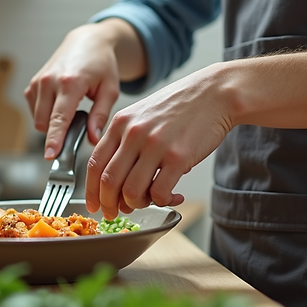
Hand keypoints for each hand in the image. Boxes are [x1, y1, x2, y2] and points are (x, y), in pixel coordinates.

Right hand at [25, 19, 144, 158]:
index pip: (59, 118)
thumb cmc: (101, 64)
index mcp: (70, 83)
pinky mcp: (32, 84)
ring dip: (52, 124)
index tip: (50, 156)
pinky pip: (35, 111)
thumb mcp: (110, 90)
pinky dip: (46, 115)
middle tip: (77, 127)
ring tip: (72, 111)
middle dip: (57, 134)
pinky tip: (61, 105)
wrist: (86, 41)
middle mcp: (49, 81)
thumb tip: (92, 139)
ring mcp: (38, 82)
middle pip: (44, 123)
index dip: (54, 139)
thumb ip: (100, 116)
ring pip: (38, 119)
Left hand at [86, 63, 232, 218]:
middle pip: (109, 182)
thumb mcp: (142, 114)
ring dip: (137, 204)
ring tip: (149, 200)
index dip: (91, 191)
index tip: (94, 205)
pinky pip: (159, 193)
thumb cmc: (180, 106)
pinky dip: (162, 201)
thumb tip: (116, 179)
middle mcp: (133, 133)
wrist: (216, 92)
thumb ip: (124, 139)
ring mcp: (155, 145)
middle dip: (110, 205)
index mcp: (120, 123)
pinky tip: (172, 196)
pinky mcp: (178, 157)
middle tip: (117, 213)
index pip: (94, 164)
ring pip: (132, 192)